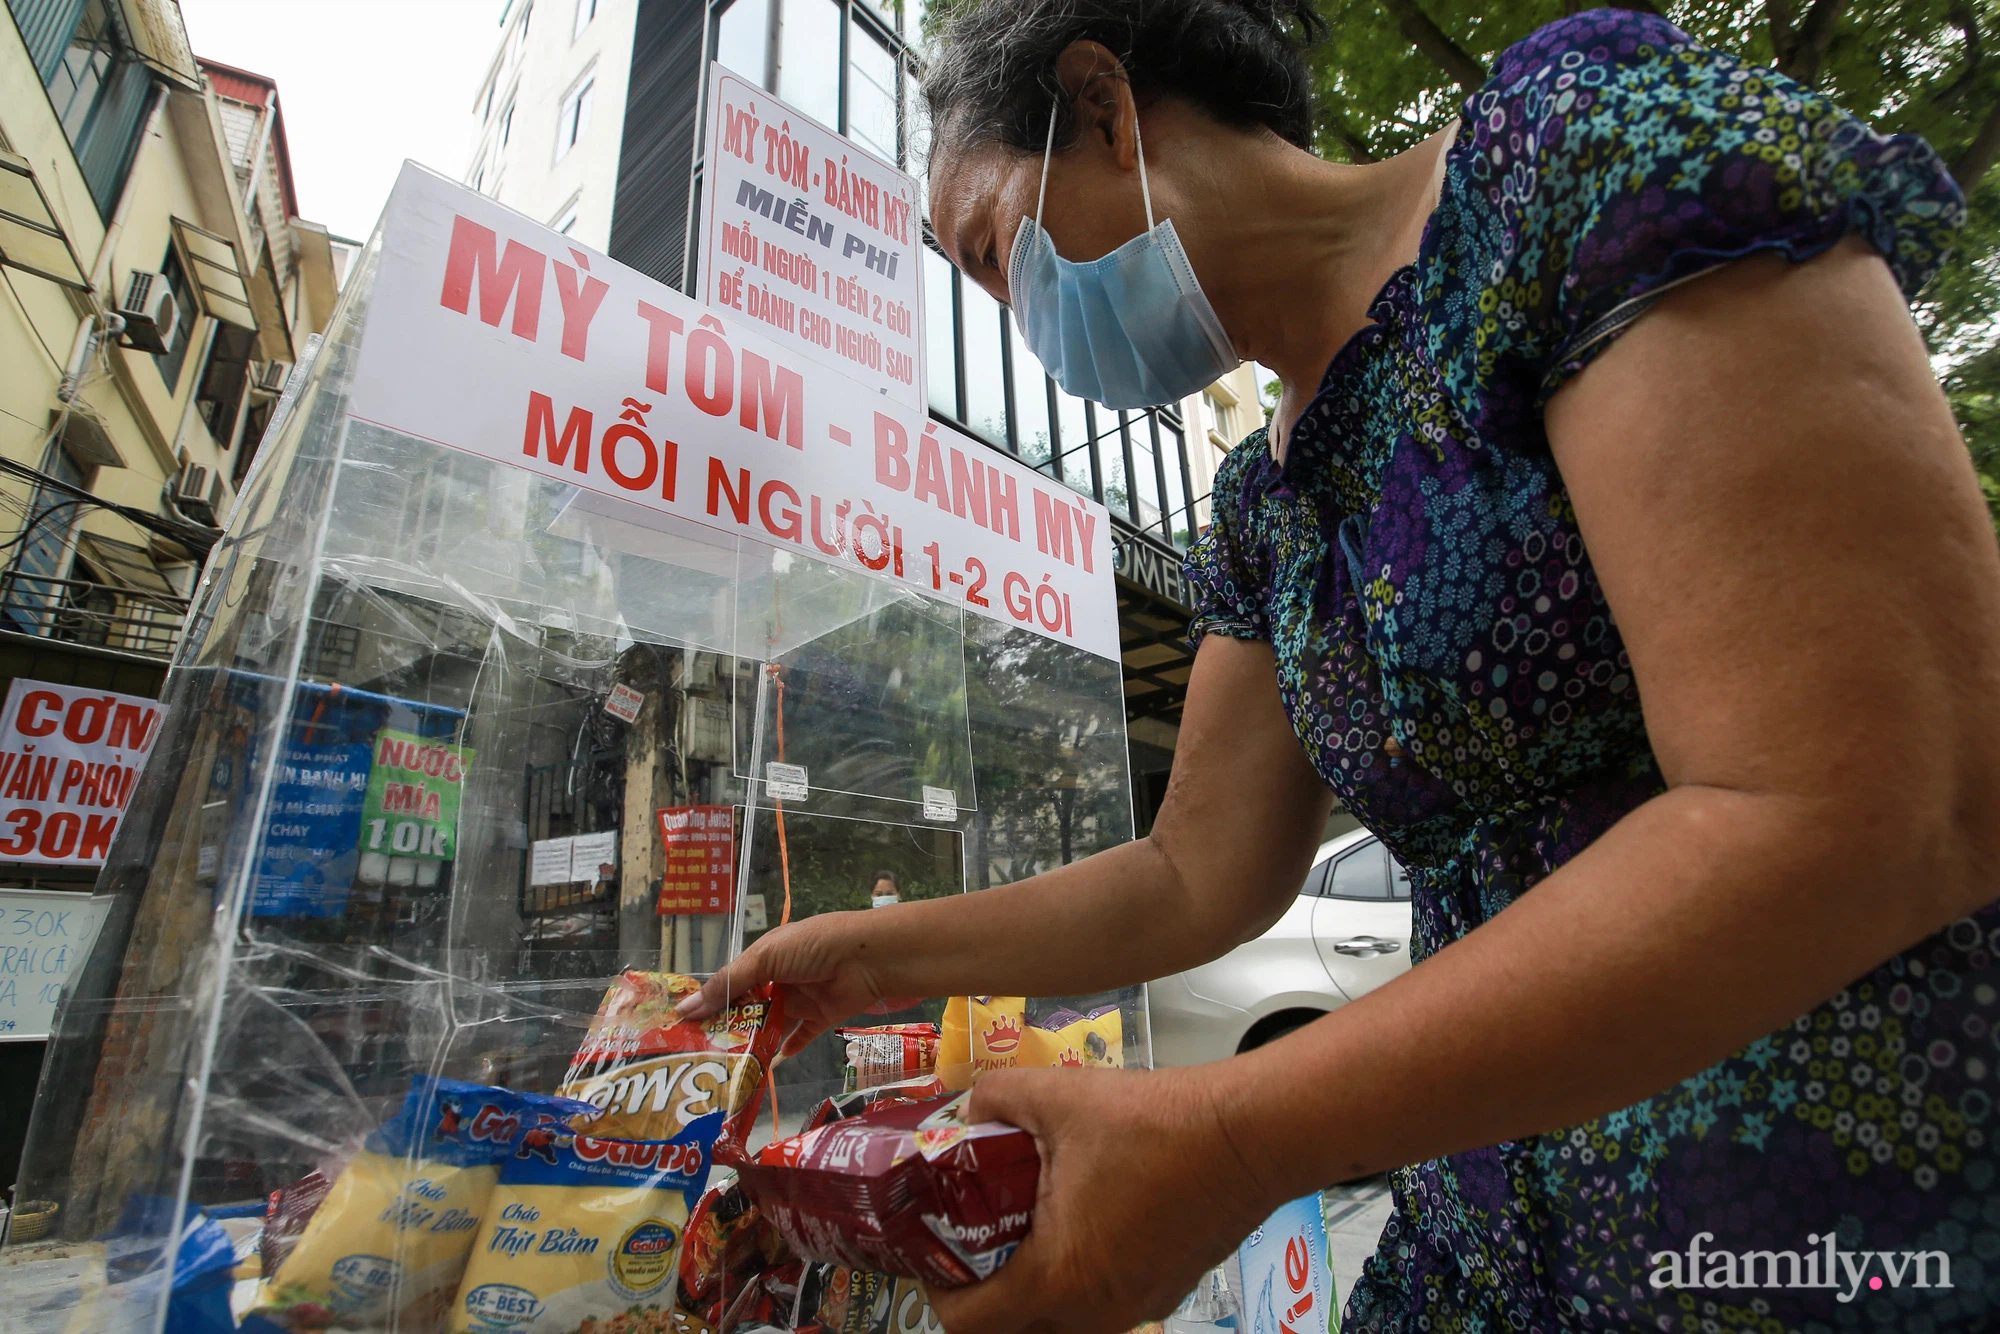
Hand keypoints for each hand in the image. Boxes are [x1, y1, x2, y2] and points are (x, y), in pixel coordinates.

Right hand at [675, 912, 895, 1054]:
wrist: (867, 958)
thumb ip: (728, 985)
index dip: (713, 1002)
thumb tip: (685, 1009)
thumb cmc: (812, 947)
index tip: (688, 1028)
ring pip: (773, 1023)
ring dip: (756, 1040)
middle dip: (731, 1026)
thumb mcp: (764, 959)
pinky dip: (787, 1048)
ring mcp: (802, 998)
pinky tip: (768, 1065)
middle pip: (751, 1005)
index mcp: (766, 956)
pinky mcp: (822, 1017)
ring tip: (728, 1066)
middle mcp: (782, 977)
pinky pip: (801, 1036)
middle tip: (704, 1055)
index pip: (732, 982)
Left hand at [927, 1065, 1280, 1333]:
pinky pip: (1105, 1306)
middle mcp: (1096, 1312)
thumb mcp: (1057, 1096)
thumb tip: (966, 1107)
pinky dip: (1081, 1280)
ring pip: (1064, 1324)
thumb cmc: (1155, 1122)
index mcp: (1059, 1278)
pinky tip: (1082, 1220)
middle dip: (986, 1295)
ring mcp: (1137, 1308)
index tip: (935, 1255)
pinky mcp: (1166, 1292)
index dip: (939, 1293)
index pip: (971, 1324)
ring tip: (1024, 1230)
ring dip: (1035, 1291)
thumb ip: (994, 1099)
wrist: (1248, 1134)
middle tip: (973, 1244)